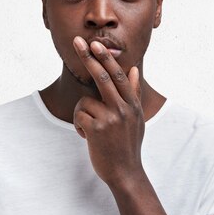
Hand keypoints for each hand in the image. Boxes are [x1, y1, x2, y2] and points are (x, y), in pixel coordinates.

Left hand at [72, 36, 144, 186]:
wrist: (126, 172)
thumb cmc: (128, 144)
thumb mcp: (136, 118)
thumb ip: (133, 93)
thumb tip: (132, 69)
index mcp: (132, 104)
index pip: (118, 75)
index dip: (105, 58)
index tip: (95, 44)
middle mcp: (123, 108)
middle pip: (102, 77)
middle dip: (88, 58)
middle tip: (77, 42)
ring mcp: (111, 118)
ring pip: (85, 101)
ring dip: (82, 114)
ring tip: (90, 127)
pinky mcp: (97, 129)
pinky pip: (79, 116)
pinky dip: (79, 125)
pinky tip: (87, 136)